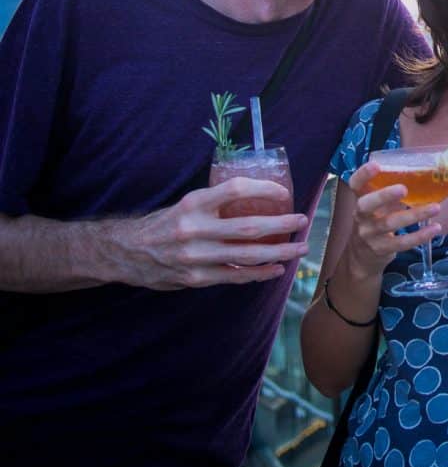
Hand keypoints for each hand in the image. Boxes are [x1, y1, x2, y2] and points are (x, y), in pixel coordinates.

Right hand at [115, 177, 307, 289]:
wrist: (125, 253)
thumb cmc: (163, 224)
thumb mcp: (185, 205)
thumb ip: (215, 205)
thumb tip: (256, 199)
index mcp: (193, 204)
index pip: (235, 189)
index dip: (263, 189)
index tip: (284, 192)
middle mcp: (194, 229)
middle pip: (249, 227)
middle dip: (282, 225)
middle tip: (303, 220)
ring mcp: (195, 256)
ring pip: (247, 255)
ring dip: (279, 252)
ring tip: (300, 248)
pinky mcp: (196, 278)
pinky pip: (234, 276)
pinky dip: (259, 273)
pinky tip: (276, 269)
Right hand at [344, 161, 441, 280]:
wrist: (362, 257)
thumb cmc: (376, 221)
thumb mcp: (379, 206)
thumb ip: (393, 193)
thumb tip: (424, 176)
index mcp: (361, 199)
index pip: (355, 184)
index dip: (363, 174)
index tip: (376, 165)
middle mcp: (361, 216)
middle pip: (366, 205)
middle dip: (384, 196)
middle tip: (404, 189)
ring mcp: (369, 234)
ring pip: (389, 224)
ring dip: (414, 215)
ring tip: (435, 208)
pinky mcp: (381, 249)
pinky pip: (401, 242)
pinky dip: (419, 236)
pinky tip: (435, 228)